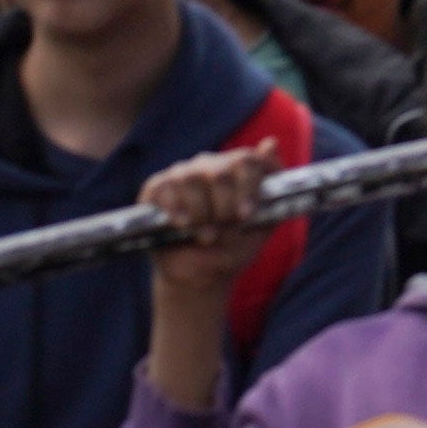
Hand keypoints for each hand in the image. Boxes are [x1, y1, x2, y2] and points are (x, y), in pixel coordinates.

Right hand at [139, 142, 278, 417]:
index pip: (246, 157)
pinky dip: (172, 209)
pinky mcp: (151, 197)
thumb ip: (270, 185)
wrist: (200, 283)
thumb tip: (275, 144)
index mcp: (234, 171)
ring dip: (201, 210)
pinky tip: (181, 229)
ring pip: (191, 174)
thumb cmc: (233, 256)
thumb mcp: (262, 224)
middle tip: (227, 230)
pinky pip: (160, 188)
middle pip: (219, 163)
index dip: (250, 182)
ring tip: (203, 235)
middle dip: (228, 200)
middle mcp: (206, 168)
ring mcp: (177, 181)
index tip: (250, 215)